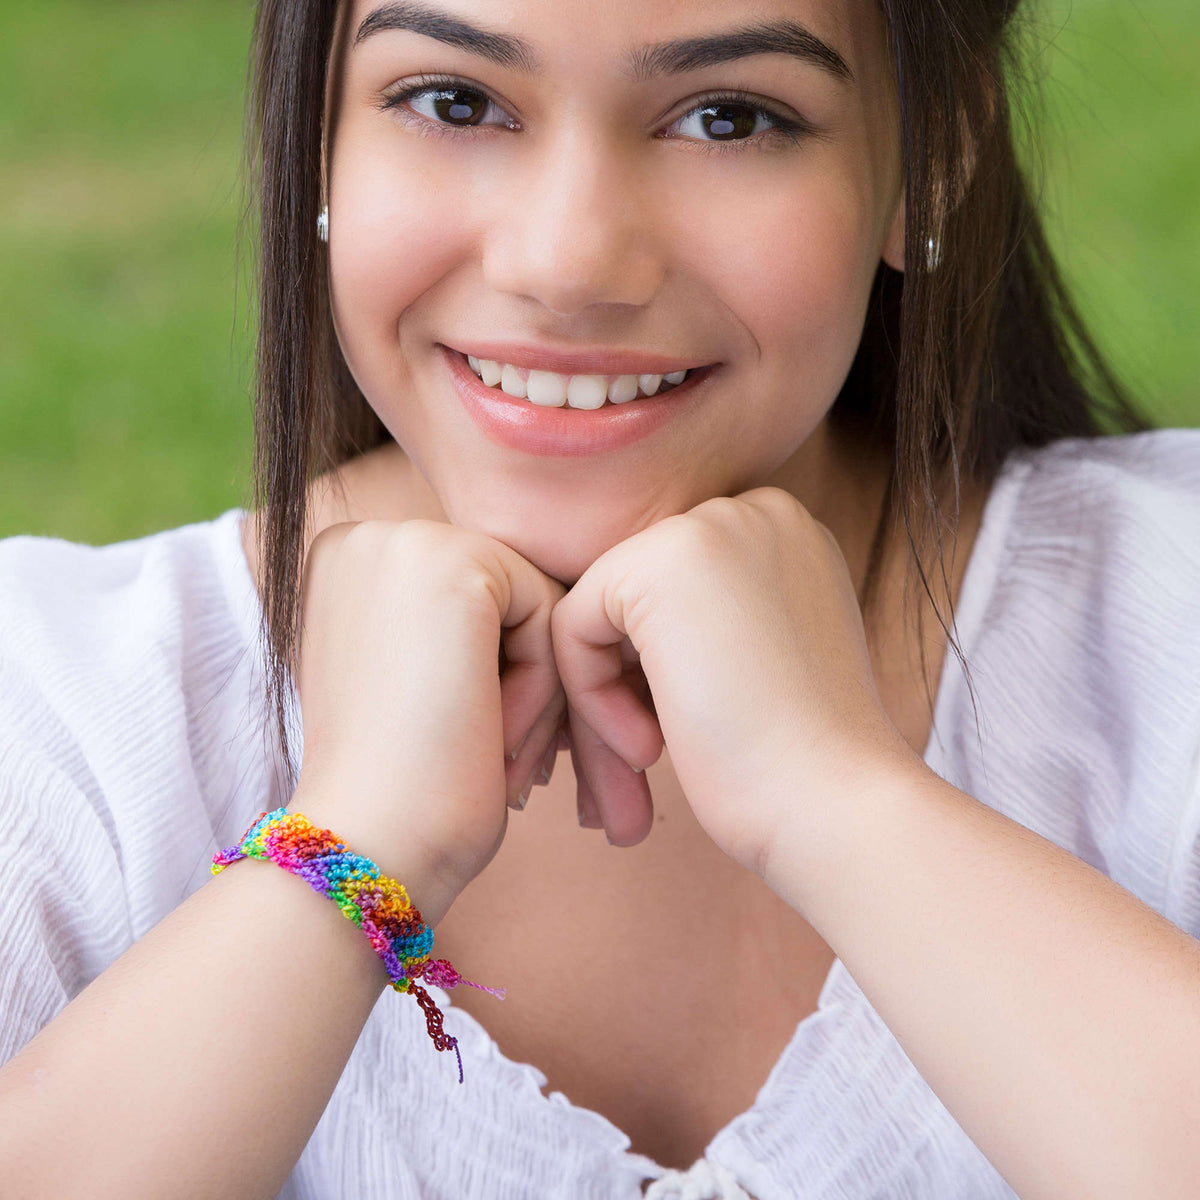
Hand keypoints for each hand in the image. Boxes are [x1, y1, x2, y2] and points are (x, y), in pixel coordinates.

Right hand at [291, 519, 568, 923]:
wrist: (368, 844)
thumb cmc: (396, 791)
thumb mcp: (411, 689)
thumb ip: (453, 634)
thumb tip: (532, 618)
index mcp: (346, 566)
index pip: (472, 605)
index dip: (491, 681)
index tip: (472, 745)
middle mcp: (367, 537)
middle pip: (506, 600)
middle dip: (520, 686)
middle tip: (498, 760)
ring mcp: (407, 540)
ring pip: (535, 609)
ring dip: (534, 695)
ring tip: (495, 756)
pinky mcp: (456, 563)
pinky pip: (551, 617)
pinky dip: (542, 690)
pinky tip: (495, 736)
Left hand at [549, 487, 918, 872]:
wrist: (835, 804)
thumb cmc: (799, 763)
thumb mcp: (762, 663)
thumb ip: (707, 624)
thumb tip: (619, 633)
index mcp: (786, 534)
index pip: (673, 592)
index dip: (658, 672)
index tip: (676, 738)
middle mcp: (754, 510)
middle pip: (634, 598)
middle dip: (623, 688)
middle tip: (640, 764)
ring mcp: (710, 526)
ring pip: (600, 614)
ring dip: (605, 703)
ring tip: (642, 768)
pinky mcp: (659, 562)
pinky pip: (573, 627)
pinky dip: (592, 699)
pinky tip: (648, 748)